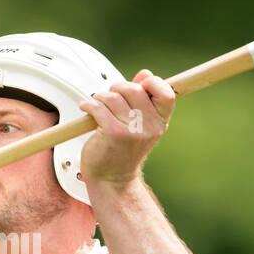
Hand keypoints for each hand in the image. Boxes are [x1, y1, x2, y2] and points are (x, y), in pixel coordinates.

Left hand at [77, 70, 174, 186]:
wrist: (112, 179)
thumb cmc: (123, 150)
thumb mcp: (140, 124)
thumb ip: (143, 98)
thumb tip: (146, 74)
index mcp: (160, 122)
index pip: (167, 94)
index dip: (153, 83)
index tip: (140, 85)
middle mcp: (150, 127)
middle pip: (134, 89)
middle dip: (117, 88)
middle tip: (109, 97)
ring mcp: (132, 131)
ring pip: (112, 97)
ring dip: (100, 97)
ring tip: (96, 105)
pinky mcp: (113, 134)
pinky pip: (98, 107)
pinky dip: (88, 105)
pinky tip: (86, 108)